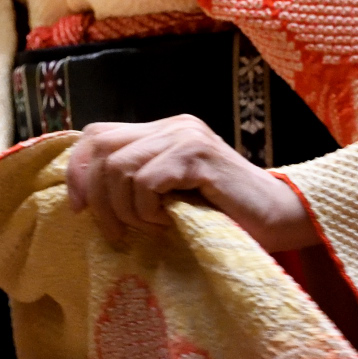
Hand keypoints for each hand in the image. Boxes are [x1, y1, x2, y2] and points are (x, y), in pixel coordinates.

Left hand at [64, 113, 318, 251]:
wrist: (280, 218)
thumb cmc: (225, 216)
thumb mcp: (171, 196)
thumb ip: (138, 185)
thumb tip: (84, 198)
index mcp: (163, 130)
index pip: (97, 134)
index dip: (78, 169)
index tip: (78, 209)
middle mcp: (173, 125)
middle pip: (102, 148)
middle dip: (96, 197)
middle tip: (115, 233)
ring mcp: (186, 137)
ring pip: (120, 168)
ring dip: (128, 210)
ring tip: (154, 228)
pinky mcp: (198, 156)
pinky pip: (147, 181)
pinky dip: (149, 210)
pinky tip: (169, 223)